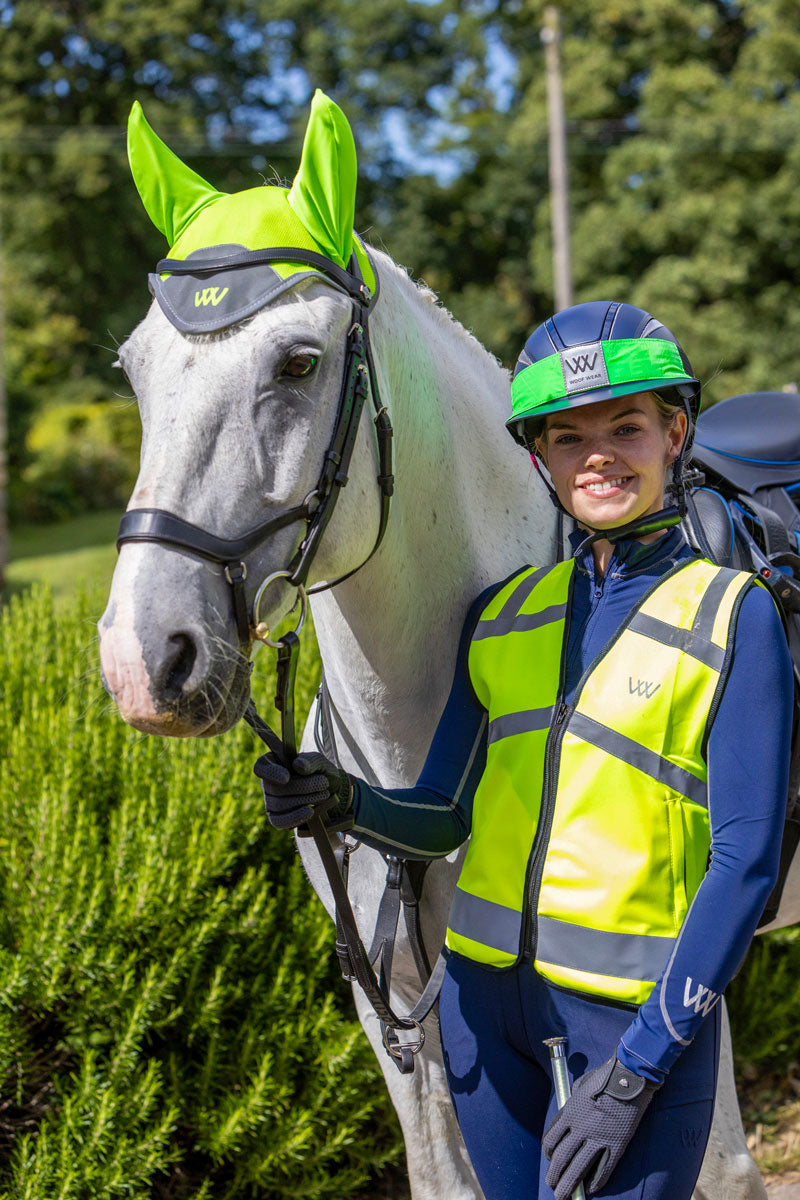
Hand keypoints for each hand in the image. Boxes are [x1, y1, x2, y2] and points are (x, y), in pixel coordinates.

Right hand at [254, 751, 352, 830]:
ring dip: (304, 800)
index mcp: (272, 763)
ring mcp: (270, 802)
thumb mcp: (320, 762)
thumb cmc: (321, 773)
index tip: (286, 778)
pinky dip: (295, 817)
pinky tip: (310, 812)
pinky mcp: (276, 818)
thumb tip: (298, 765)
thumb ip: (310, 761)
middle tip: (324, 783)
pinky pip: (279, 821)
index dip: (271, 773)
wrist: (332, 793)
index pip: (261, 767)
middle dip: (302, 787)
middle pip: (274, 788)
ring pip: (278, 805)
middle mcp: (267, 783)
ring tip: (324, 794)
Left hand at [542, 1056, 659, 1198]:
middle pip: (561, 1157)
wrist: (629, 1078)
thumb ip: (573, 1102)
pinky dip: (596, 1182)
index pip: (551, 1138)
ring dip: (568, 1184)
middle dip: (554, 1174)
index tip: (549, 1157)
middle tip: (552, 1184)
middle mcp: (581, 1128)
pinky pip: (604, 1169)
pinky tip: (590, 1190)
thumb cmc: (604, 1076)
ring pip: (579, 1168)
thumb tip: (569, 1111)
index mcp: (570, 1112)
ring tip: (562, 1194)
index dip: (548, 1151)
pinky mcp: (617, 1145)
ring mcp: (599, 1138)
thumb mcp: (580, 1086)